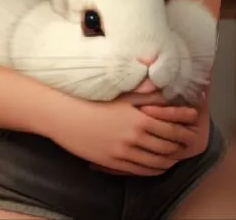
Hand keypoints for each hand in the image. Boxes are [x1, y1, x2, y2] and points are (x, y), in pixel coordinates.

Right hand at [46, 90, 198, 175]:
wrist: (65, 115)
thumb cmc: (92, 100)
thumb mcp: (120, 94)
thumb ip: (144, 93)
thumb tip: (163, 88)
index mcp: (138, 118)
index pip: (170, 125)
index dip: (184, 123)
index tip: (193, 118)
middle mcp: (134, 137)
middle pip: (166, 145)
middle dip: (181, 142)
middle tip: (188, 139)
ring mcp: (124, 152)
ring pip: (155, 161)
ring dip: (170, 158)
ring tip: (176, 154)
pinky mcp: (114, 162)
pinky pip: (140, 170)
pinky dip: (154, 169)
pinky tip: (158, 165)